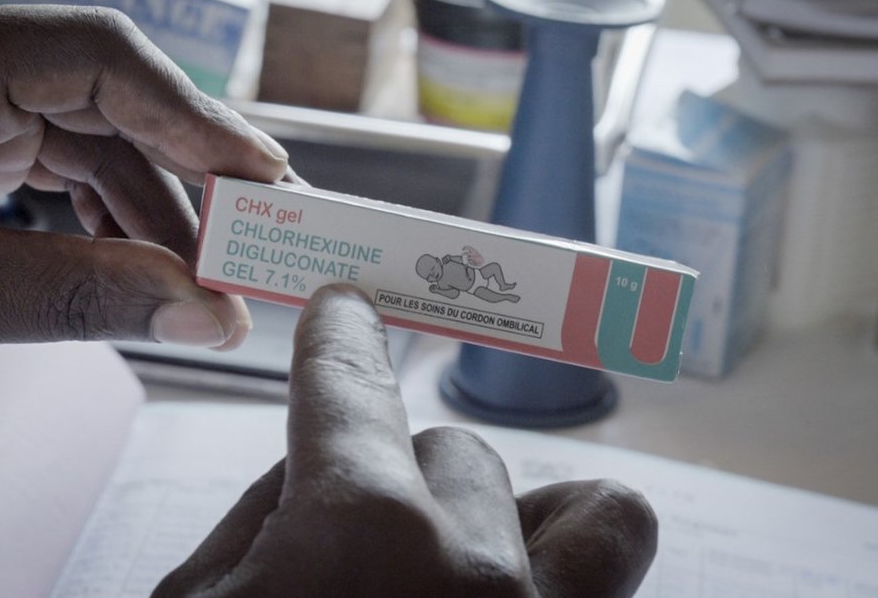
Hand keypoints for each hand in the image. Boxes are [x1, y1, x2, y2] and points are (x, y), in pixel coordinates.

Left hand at [0, 0, 288, 401]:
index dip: (196, 118)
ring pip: (102, 137)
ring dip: (160, 208)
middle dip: (191, 170)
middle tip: (261, 231)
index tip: (264, 180)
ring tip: (213, 276)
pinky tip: (153, 266)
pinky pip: (71, 164)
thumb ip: (86, 298)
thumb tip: (211, 318)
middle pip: (115, 95)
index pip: (102, 58)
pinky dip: (116, 217)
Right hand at [153, 285, 656, 596]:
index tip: (349, 308)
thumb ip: (262, 509)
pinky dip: (573, 537)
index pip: (350, 382)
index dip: (341, 334)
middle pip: (450, 450)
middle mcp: (472, 569)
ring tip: (446, 564)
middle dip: (398, 483)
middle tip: (357, 545)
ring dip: (490, 513)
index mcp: (357, 536)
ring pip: (551, 491)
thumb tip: (315, 454)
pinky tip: (524, 567)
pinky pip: (614, 539)